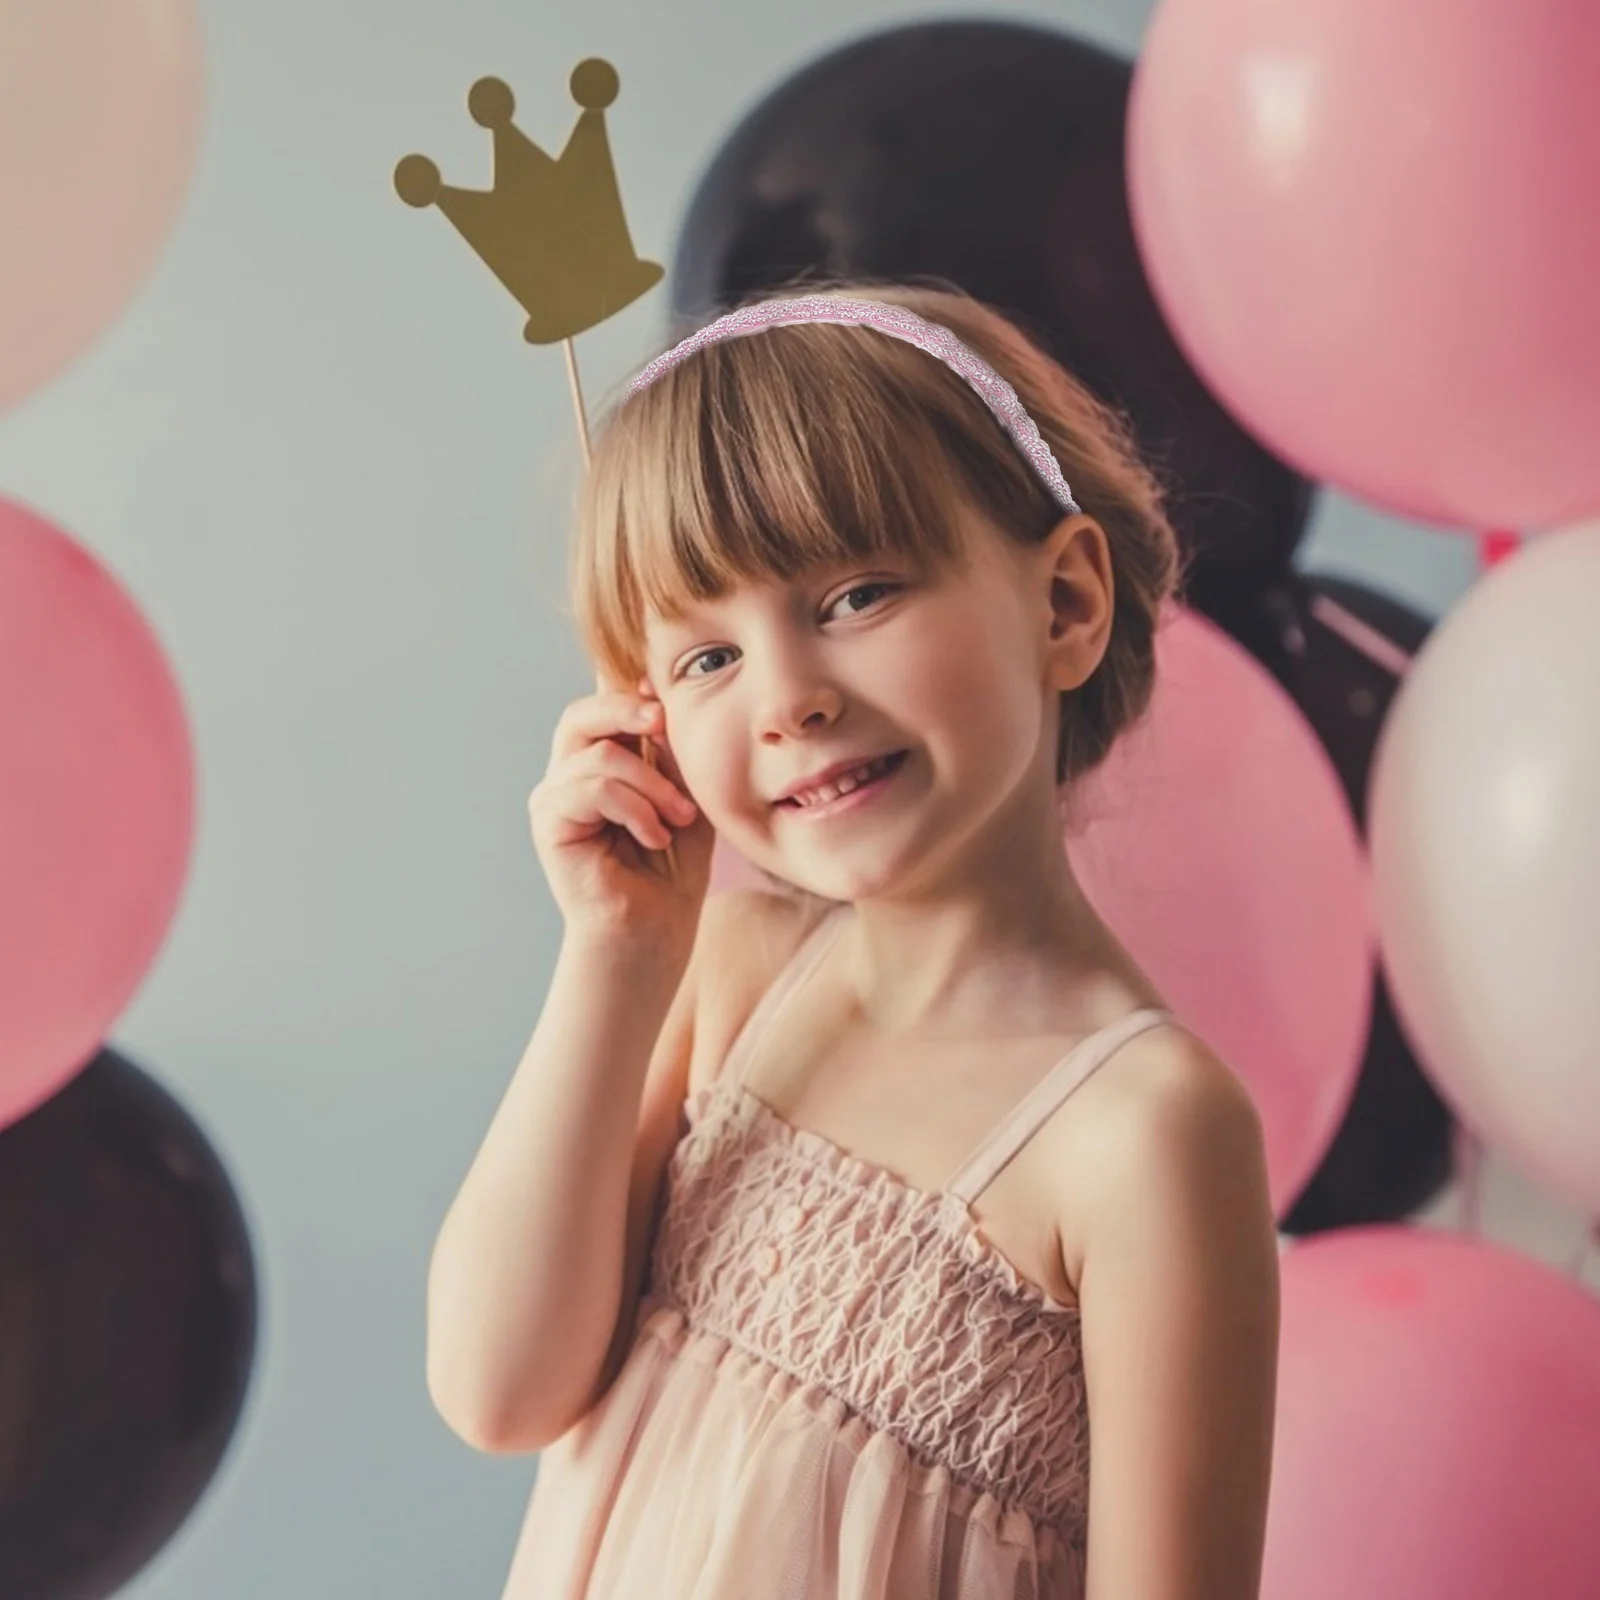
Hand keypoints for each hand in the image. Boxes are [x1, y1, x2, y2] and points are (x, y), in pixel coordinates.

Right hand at [527, 688, 712, 952]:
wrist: (654, 928)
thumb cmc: (672, 868)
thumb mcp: (682, 795)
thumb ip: (668, 749)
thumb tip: (656, 695)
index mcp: (602, 760)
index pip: (602, 704)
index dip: (632, 691)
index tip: (667, 699)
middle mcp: (570, 773)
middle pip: (582, 714)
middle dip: (628, 710)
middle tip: (664, 723)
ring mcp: (555, 796)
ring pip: (600, 755)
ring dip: (651, 784)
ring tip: (678, 817)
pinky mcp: (549, 822)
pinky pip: (593, 789)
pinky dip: (634, 809)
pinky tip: (653, 837)